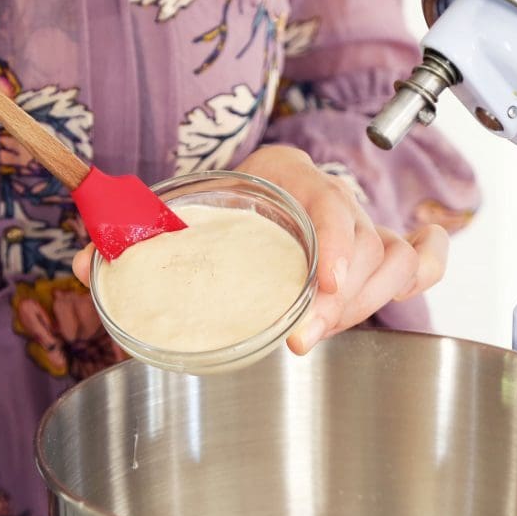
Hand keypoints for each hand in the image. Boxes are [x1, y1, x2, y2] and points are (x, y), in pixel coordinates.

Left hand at [72, 145, 448, 354]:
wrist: (249, 187)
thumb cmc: (217, 201)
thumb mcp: (175, 210)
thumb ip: (133, 236)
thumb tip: (87, 266)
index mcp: (289, 178)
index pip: (332, 204)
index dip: (337, 246)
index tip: (323, 288)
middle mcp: (335, 199)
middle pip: (371, 246)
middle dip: (344, 300)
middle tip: (303, 337)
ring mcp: (363, 228)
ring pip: (398, 262)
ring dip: (367, 306)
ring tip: (318, 335)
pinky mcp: (376, 256)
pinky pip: (425, 259)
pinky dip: (429, 270)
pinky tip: (404, 295)